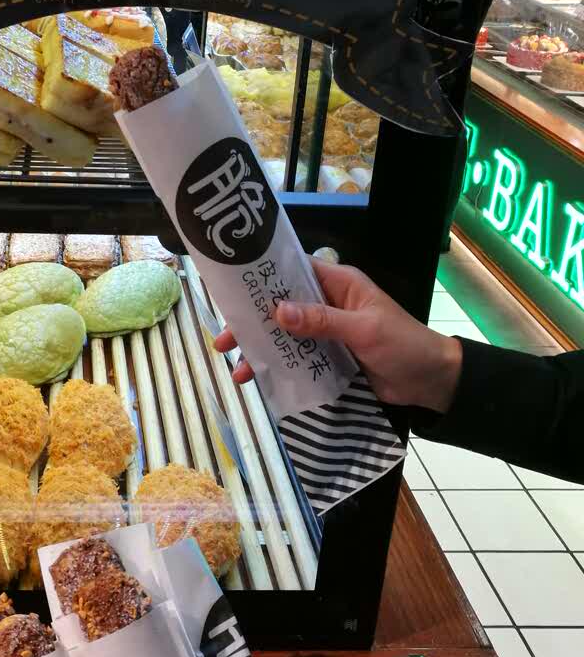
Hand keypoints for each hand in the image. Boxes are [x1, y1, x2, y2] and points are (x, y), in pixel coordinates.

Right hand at [214, 258, 462, 412]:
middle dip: (252, 323)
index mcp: (338, 284)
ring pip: (284, 336)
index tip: (232, 291)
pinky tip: (258, 381)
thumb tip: (277, 311)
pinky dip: (277, 367)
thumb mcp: (364, 329)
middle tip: (223, 339)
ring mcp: (326, 333)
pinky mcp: (328, 358)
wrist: (432, 383)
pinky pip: (296, 359)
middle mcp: (328, 304)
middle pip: (281, 308)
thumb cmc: (404, 345)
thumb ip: (321, 320)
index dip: (263, 280)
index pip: (294, 272)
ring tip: (237, 369)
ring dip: (261, 350)